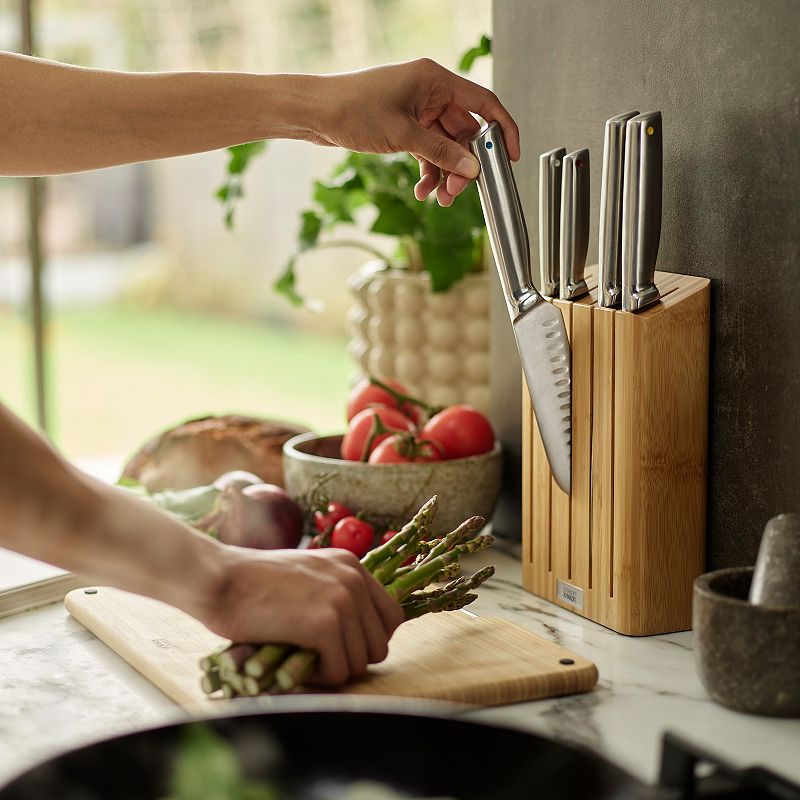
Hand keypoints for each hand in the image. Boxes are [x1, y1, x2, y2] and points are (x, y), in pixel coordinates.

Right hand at [200, 546, 403, 685]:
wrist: (219, 579)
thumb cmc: (253, 583)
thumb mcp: (307, 575)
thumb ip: (335, 593)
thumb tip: (358, 633)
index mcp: (352, 565)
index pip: (392, 616)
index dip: (370, 639)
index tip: (344, 647)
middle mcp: (353, 580)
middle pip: (379, 644)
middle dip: (351, 659)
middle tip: (320, 659)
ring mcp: (340, 600)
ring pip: (360, 662)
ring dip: (333, 670)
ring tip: (303, 660)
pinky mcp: (323, 624)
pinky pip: (339, 671)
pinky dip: (320, 678)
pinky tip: (297, 665)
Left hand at [309, 58, 519, 206]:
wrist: (315, 113)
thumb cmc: (352, 108)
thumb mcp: (402, 135)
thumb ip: (441, 153)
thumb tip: (471, 169)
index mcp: (435, 80)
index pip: (483, 103)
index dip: (502, 129)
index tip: (510, 155)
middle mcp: (429, 93)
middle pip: (464, 132)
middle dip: (463, 164)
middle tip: (458, 191)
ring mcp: (417, 110)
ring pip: (446, 146)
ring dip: (445, 173)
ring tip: (438, 197)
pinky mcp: (404, 127)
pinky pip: (428, 151)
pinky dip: (429, 171)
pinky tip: (423, 190)